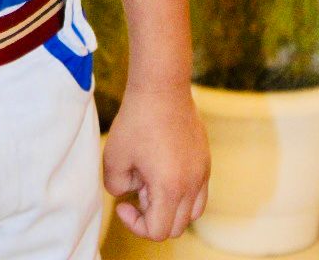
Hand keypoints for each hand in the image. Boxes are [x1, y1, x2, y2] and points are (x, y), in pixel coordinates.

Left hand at [102, 81, 209, 241]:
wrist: (161, 87)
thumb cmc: (137, 120)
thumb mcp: (113, 157)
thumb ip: (116, 186)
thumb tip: (129, 192)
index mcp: (170, 188)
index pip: (158, 231)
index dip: (136, 224)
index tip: (124, 203)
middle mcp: (192, 184)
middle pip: (176, 226)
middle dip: (153, 216)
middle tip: (137, 188)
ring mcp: (202, 172)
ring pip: (191, 211)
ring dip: (171, 207)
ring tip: (151, 180)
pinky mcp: (205, 159)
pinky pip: (199, 191)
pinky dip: (182, 192)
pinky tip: (162, 167)